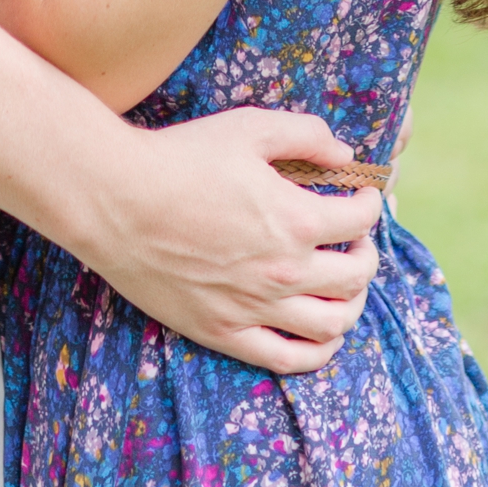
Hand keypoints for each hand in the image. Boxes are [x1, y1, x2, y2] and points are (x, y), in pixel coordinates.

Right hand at [93, 107, 381, 374]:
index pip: (360, 219)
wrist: (117, 201)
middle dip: (367, 254)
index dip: (370, 204)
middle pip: (355, 277)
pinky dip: (318, 352)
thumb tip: (346, 158)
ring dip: (352, 304)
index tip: (363, 196)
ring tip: (344, 285)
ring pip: (332, 325)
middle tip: (357, 240)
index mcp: (296, 219)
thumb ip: (306, 135)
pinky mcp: (225, 332)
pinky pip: (288, 359)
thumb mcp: (249, 127)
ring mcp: (255, 308)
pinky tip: (321, 335)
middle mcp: (284, 271)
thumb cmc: (181, 157)